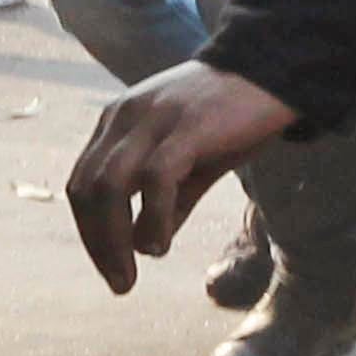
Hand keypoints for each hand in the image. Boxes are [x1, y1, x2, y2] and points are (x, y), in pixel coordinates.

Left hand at [62, 62, 296, 293]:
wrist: (272, 72)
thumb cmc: (232, 118)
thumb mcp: (191, 161)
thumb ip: (168, 199)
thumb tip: (147, 246)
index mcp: (118, 122)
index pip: (83, 183)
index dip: (89, 230)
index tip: (109, 266)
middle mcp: (125, 118)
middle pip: (87, 188)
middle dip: (97, 242)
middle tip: (119, 283)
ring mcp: (152, 120)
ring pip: (110, 186)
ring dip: (114, 239)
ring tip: (130, 274)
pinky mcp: (185, 127)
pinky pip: (155, 179)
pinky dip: (152, 217)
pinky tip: (160, 245)